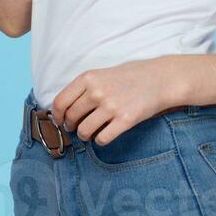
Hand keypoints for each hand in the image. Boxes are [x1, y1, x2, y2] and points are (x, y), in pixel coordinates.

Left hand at [49, 57, 180, 145]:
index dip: (57, 115)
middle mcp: (97, 92)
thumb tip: (64, 109)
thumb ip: (83, 89)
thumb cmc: (129, 76)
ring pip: (84, 131)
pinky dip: (100, 141)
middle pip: (71, 118)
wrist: (158, 79)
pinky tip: (104, 135)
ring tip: (89, 133)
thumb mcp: (101, 74)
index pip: (60, 102)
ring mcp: (111, 106)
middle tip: (76, 128)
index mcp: (88, 78)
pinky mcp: (125, 120)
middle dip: (71, 126)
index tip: (60, 121)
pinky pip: (102, 138)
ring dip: (84, 136)